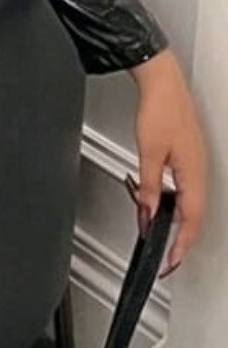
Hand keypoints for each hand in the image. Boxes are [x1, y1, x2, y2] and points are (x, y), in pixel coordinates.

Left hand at [129, 49, 206, 273]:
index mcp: (194, 175)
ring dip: (178, 224)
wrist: (163, 84)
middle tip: (168, 259)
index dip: (181, 245)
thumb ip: (147, 187)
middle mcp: (200, 172)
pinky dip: (175, 206)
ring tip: (164, 238)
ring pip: (191, 204)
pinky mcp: (188, 158)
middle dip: (181, 241)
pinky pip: (186, 190)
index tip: (171, 263)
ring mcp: (196, 165)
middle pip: (195, 217)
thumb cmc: (160, 110)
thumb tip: (146, 212)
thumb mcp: (148, 154)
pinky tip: (162, 207)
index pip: (191, 221)